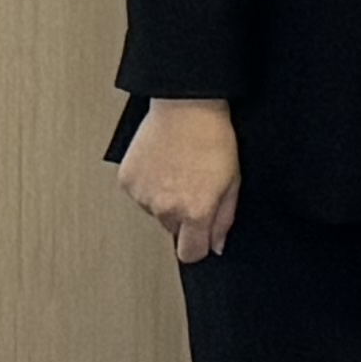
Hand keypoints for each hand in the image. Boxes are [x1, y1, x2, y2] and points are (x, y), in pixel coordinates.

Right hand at [121, 99, 240, 261]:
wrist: (186, 107)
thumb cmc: (213, 138)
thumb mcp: (233, 180)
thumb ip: (224, 218)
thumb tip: (216, 245)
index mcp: (195, 212)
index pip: (191, 254)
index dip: (199, 246)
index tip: (202, 236)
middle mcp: (165, 209)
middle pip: (173, 230)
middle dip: (184, 216)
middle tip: (194, 187)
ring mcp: (143, 196)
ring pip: (155, 212)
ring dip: (165, 199)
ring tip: (179, 170)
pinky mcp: (127, 181)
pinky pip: (140, 194)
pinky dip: (149, 185)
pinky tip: (162, 164)